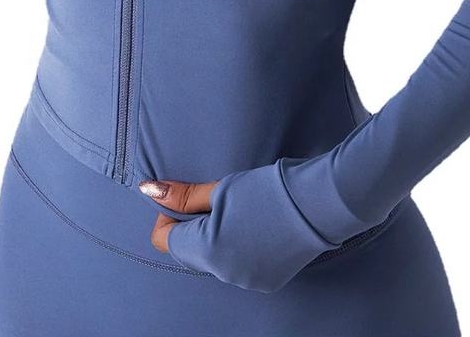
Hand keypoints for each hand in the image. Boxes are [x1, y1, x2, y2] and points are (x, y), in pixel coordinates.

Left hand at [138, 161, 340, 293]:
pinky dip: (239, 247)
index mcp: (208, 251)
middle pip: (190, 250)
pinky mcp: (268, 281)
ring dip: (217, 237)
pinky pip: (238, 266)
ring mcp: (248, 282)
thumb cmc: (268, 189)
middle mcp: (225, 275)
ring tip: (240, 210)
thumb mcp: (220, 188)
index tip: (188, 197)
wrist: (320, 203)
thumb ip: (183, 196)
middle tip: (215, 199)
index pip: (165, 240)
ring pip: (215, 258)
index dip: (169, 215)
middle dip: (194, 226)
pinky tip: (257, 225)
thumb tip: (149, 191)